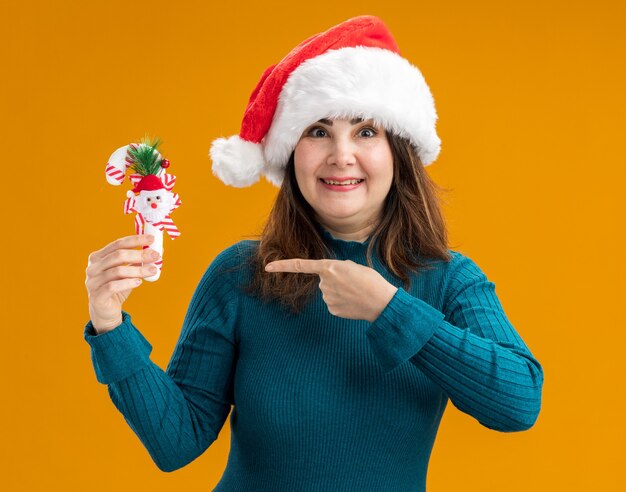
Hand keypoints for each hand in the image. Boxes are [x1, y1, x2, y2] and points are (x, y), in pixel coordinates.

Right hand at [85, 234, 157, 333]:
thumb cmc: (117, 288)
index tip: (151, 239)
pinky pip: (112, 286)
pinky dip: (128, 283)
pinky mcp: (96, 296)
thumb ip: (139, 261)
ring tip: (152, 270)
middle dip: (139, 254)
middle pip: (117, 256)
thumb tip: (158, 251)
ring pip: (117, 271)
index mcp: (98, 257)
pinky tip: (139, 282)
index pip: (117, 244)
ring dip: (138, 270)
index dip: (135, 240)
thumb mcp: (128, 273)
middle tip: (155, 255)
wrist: (106, 312)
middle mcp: (92, 268)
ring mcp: (92, 282)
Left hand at [265, 259, 397, 321]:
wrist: (381, 302)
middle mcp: (324, 283)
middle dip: (335, 281)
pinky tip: (353, 303)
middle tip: (353, 282)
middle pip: (323, 280)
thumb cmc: (370, 281)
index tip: (267, 267)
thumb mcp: (352, 267)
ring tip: (356, 292)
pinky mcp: (331, 310)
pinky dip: (342, 303)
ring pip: (329, 292)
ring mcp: (327, 298)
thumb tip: (328, 279)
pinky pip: (333, 304)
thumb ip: (336, 269)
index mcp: (329, 267)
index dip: (282, 266)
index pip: (300, 265)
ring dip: (340, 292)